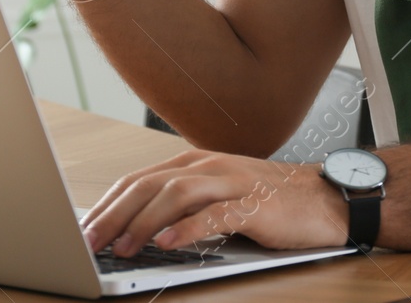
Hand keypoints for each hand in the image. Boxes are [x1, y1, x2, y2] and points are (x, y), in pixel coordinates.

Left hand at [80, 149, 348, 257]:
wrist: (326, 198)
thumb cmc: (270, 201)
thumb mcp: (219, 194)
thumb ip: (183, 204)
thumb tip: (136, 228)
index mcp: (196, 163)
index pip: (139, 180)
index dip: (107, 204)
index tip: (84, 229)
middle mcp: (210, 167)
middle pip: (150, 184)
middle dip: (113, 214)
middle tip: (90, 242)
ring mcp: (232, 183)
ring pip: (176, 195)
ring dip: (144, 223)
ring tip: (122, 247)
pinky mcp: (255, 205)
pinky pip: (216, 214)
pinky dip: (188, 229)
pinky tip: (166, 244)